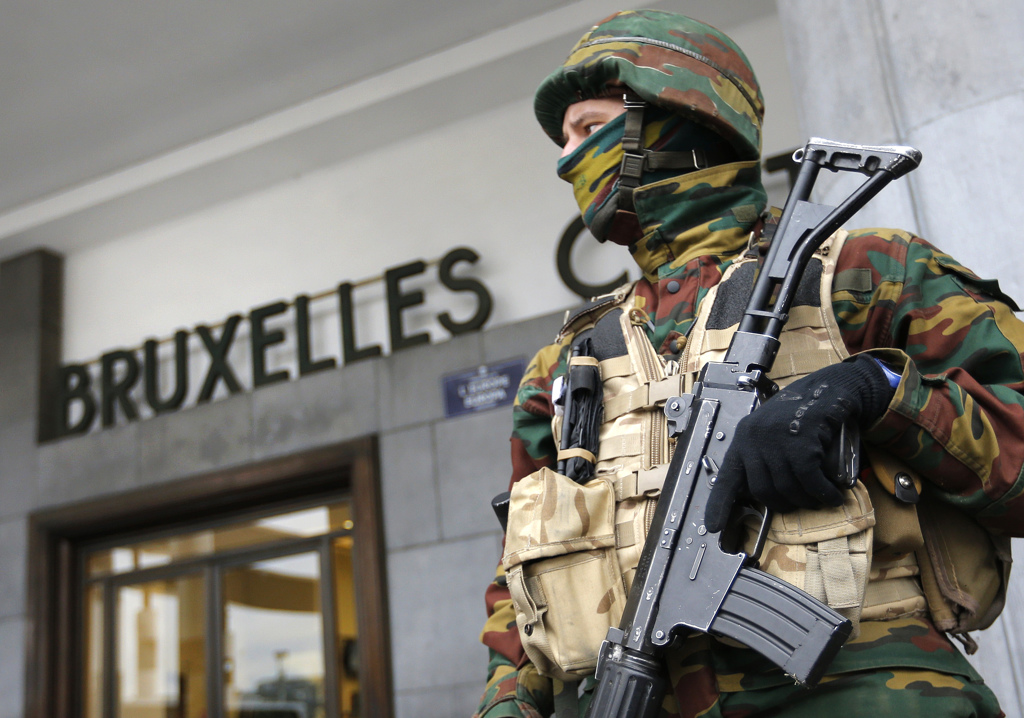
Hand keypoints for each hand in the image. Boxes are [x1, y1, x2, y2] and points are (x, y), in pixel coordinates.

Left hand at [705, 355, 895, 532]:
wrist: (826, 390)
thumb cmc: (800, 416)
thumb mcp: (772, 435)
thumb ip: (764, 460)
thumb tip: (767, 496)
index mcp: (743, 440)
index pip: (726, 478)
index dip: (718, 505)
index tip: (712, 527)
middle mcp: (754, 439)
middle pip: (763, 491)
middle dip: (784, 504)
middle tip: (801, 503)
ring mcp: (776, 439)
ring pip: (788, 488)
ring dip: (807, 500)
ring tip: (819, 497)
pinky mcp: (801, 440)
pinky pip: (809, 479)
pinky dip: (824, 492)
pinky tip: (833, 495)